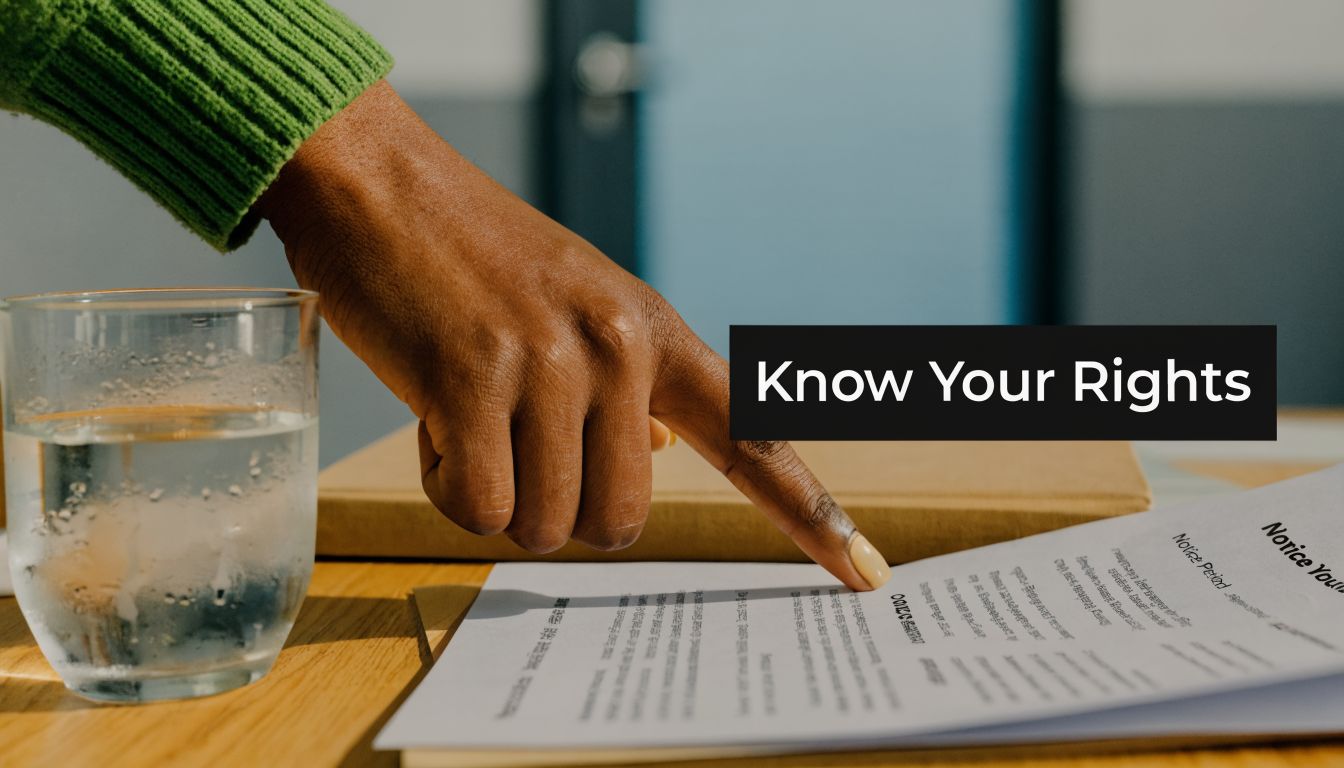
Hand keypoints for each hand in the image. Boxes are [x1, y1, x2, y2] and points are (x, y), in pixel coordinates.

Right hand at [256, 81, 889, 590]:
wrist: (380, 187)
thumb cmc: (473, 259)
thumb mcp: (580, 303)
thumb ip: (629, 382)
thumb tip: (657, 450)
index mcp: (654, 332)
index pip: (753, 436)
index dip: (811, 513)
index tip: (868, 575)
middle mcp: (619, 348)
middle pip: (621, 524)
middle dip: (561, 509)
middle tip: (513, 444)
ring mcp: (550, 364)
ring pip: (546, 526)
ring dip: (498, 496)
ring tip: (467, 414)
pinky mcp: (474, 381)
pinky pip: (480, 508)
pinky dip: (448, 486)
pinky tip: (434, 418)